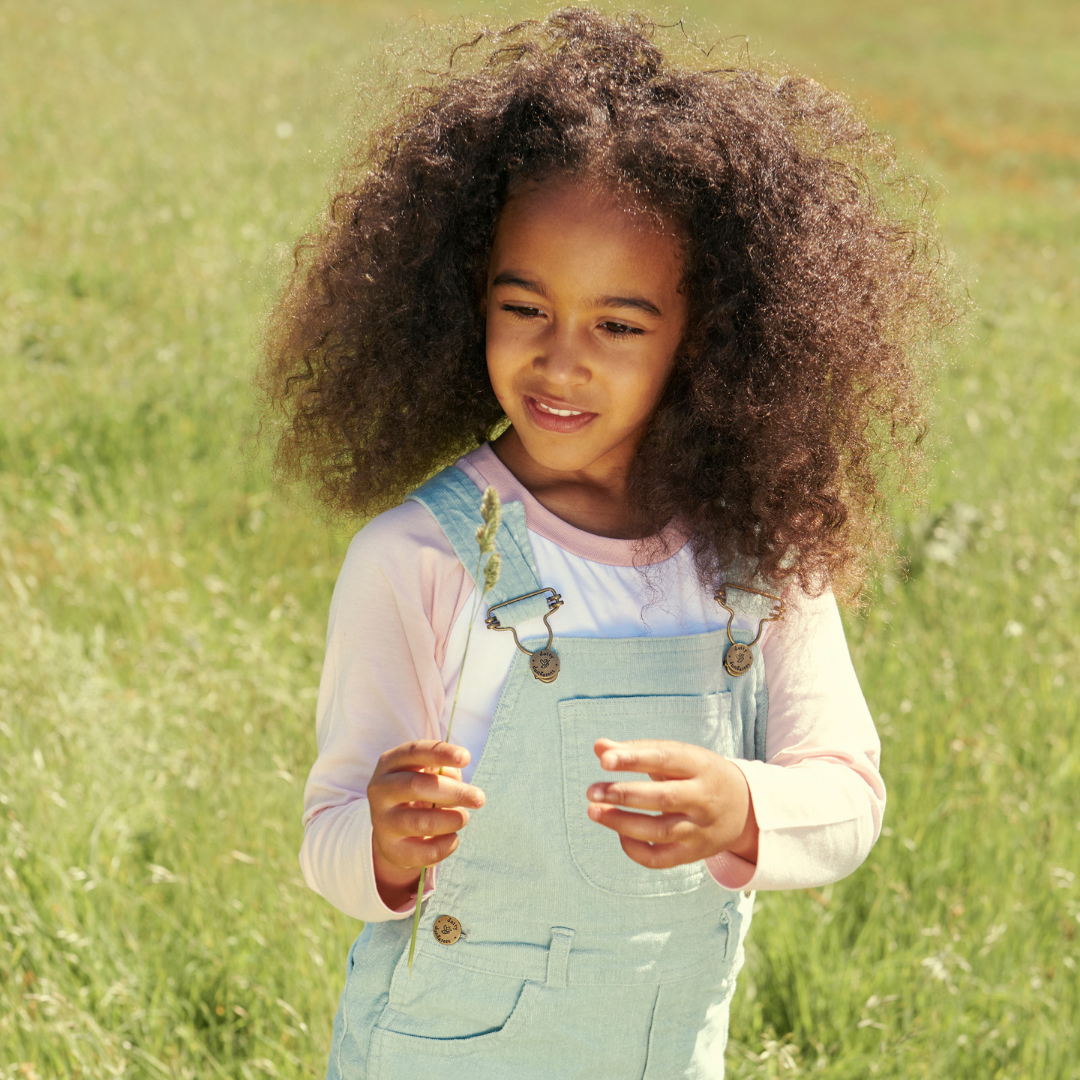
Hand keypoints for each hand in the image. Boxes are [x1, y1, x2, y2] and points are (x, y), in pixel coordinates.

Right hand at [368, 740, 484, 909]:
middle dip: (453, 792)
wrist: (396, 830)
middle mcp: (380, 789)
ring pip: (419, 821)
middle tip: (479, 798)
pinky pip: (422, 851)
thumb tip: (454, 779)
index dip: (441, 753)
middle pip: (415, 786)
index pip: (414, 751)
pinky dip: (446, 845)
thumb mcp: (430, 775)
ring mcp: (381, 820)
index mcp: (390, 763)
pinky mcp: (389, 849)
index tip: (466, 758)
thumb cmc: (421, 792)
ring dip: (450, 820)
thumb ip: (445, 772)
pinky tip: (453, 837)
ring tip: (463, 817)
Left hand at [586, 738, 758, 868]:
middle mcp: (703, 798)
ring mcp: (700, 829)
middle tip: (591, 790)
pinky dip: (634, 849)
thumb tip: (599, 746)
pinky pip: (661, 858)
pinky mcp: (694, 853)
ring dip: (621, 822)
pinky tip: (618, 832)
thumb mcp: (678, 756)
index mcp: (700, 766)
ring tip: (593, 811)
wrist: (745, 808)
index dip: (634, 759)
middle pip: (662, 798)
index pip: (665, 759)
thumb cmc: (698, 774)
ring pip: (659, 831)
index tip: (604, 760)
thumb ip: (637, 751)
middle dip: (623, 794)